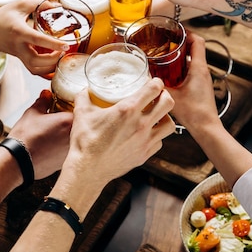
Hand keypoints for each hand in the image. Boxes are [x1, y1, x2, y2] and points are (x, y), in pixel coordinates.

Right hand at [0, 0, 69, 76]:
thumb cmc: (1, 18)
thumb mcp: (19, 5)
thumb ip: (39, 4)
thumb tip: (57, 6)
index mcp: (19, 31)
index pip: (37, 40)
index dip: (53, 44)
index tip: (66, 45)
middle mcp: (19, 46)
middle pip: (36, 61)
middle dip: (53, 60)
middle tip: (63, 50)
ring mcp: (19, 55)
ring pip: (35, 70)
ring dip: (50, 67)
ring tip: (59, 55)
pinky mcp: (21, 60)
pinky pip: (34, 70)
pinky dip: (45, 70)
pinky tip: (52, 61)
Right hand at [8, 90, 72, 179]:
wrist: (17, 162)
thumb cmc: (25, 139)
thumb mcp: (33, 113)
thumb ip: (43, 101)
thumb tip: (46, 95)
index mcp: (69, 122)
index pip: (78, 109)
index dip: (70, 106)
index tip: (64, 105)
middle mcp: (74, 137)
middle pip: (78, 125)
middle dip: (69, 121)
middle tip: (57, 119)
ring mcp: (71, 151)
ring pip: (73, 139)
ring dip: (66, 135)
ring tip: (52, 133)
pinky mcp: (65, 162)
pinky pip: (66, 150)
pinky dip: (60, 147)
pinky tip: (49, 145)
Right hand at [63, 77, 175, 194]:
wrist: (87, 170)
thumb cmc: (85, 141)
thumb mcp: (82, 113)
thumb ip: (84, 97)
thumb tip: (85, 90)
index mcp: (128, 110)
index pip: (154, 89)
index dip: (156, 82)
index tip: (153, 82)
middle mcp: (141, 124)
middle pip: (168, 103)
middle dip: (165, 95)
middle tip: (158, 95)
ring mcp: (145, 141)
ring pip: (170, 124)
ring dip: (165, 116)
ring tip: (157, 115)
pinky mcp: (144, 155)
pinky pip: (159, 142)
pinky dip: (156, 136)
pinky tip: (147, 134)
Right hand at [165, 32, 221, 134]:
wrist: (206, 128)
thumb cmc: (194, 113)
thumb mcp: (171, 96)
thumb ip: (157, 85)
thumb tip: (146, 77)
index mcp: (198, 68)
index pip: (198, 41)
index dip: (188, 32)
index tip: (176, 31)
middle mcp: (203, 71)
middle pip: (195, 48)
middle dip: (181, 43)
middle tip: (167, 43)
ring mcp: (203, 79)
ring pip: (193, 60)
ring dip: (181, 56)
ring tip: (166, 56)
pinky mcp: (201, 86)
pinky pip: (192, 70)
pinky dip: (182, 67)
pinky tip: (170, 74)